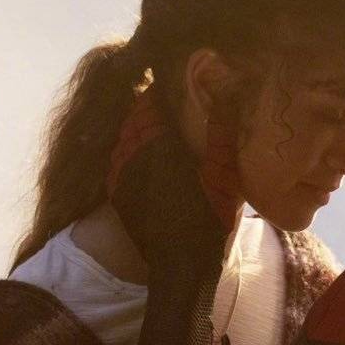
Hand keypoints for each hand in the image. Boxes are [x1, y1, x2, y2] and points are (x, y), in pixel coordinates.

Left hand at [107, 87, 240, 265]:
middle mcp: (133, 150)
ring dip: (144, 124)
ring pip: (127, 131)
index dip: (170, 85)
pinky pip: (121, 154)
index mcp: (160, 143)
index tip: (185, 78)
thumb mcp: (224, 178)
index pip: (157, 97)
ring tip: (166, 124)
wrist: (179, 265)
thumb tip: (228, 94)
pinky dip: (134, 146)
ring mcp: (120, 169)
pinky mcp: (116, 187)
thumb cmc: (207, 222)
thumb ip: (223, 135)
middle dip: (157, 103)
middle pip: (140, 112)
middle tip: (178, 98)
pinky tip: (153, 152)